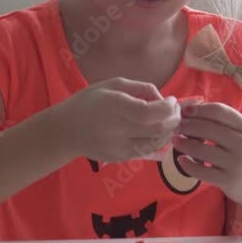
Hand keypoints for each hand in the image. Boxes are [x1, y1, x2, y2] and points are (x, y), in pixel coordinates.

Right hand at [51, 77, 180, 162]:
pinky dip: (157, 141)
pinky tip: (155, 131)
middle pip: (159, 130)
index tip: (172, 100)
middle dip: (174, 119)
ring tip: (168, 121)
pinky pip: (147, 151)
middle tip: (175, 110)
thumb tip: (162, 98)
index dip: (168, 107)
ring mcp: (120, 147)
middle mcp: (118, 130)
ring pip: (157, 144)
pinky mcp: (120, 158)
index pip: (151, 113)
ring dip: (169, 132)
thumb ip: (140, 88)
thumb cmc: (88, 102)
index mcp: (115, 107)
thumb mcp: (112, 84)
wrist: (65, 131)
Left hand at [173, 103, 241, 207]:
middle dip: (187, 126)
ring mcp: (237, 163)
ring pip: (202, 150)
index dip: (198, 110)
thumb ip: (225, 123)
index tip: (184, 112)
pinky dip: (187, 165)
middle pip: (208, 129)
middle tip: (176, 127)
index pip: (219, 111)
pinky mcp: (229, 181)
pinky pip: (201, 171)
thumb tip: (193, 110)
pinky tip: (181, 160)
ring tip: (175, 141)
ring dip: (184, 144)